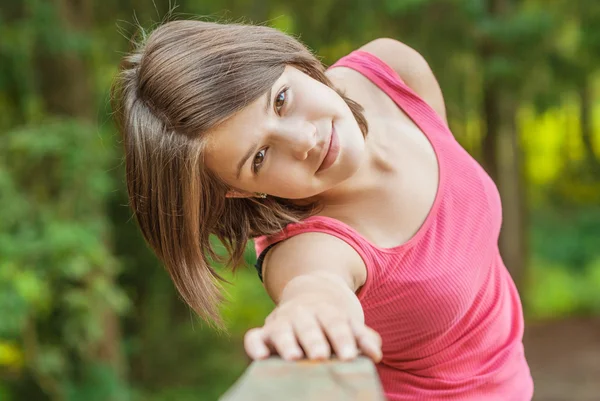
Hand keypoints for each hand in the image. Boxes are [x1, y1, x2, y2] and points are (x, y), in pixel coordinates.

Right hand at [244, 299, 381, 362]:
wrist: (311, 291)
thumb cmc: (333, 319)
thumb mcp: (349, 323)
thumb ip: (362, 337)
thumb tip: (375, 353)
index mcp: (327, 311)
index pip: (336, 324)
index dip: (342, 340)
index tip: (349, 356)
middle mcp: (303, 314)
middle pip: (309, 327)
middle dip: (315, 341)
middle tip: (321, 356)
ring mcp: (283, 321)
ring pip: (283, 330)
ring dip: (287, 343)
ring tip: (293, 357)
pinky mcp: (264, 332)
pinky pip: (254, 337)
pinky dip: (255, 344)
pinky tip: (260, 356)